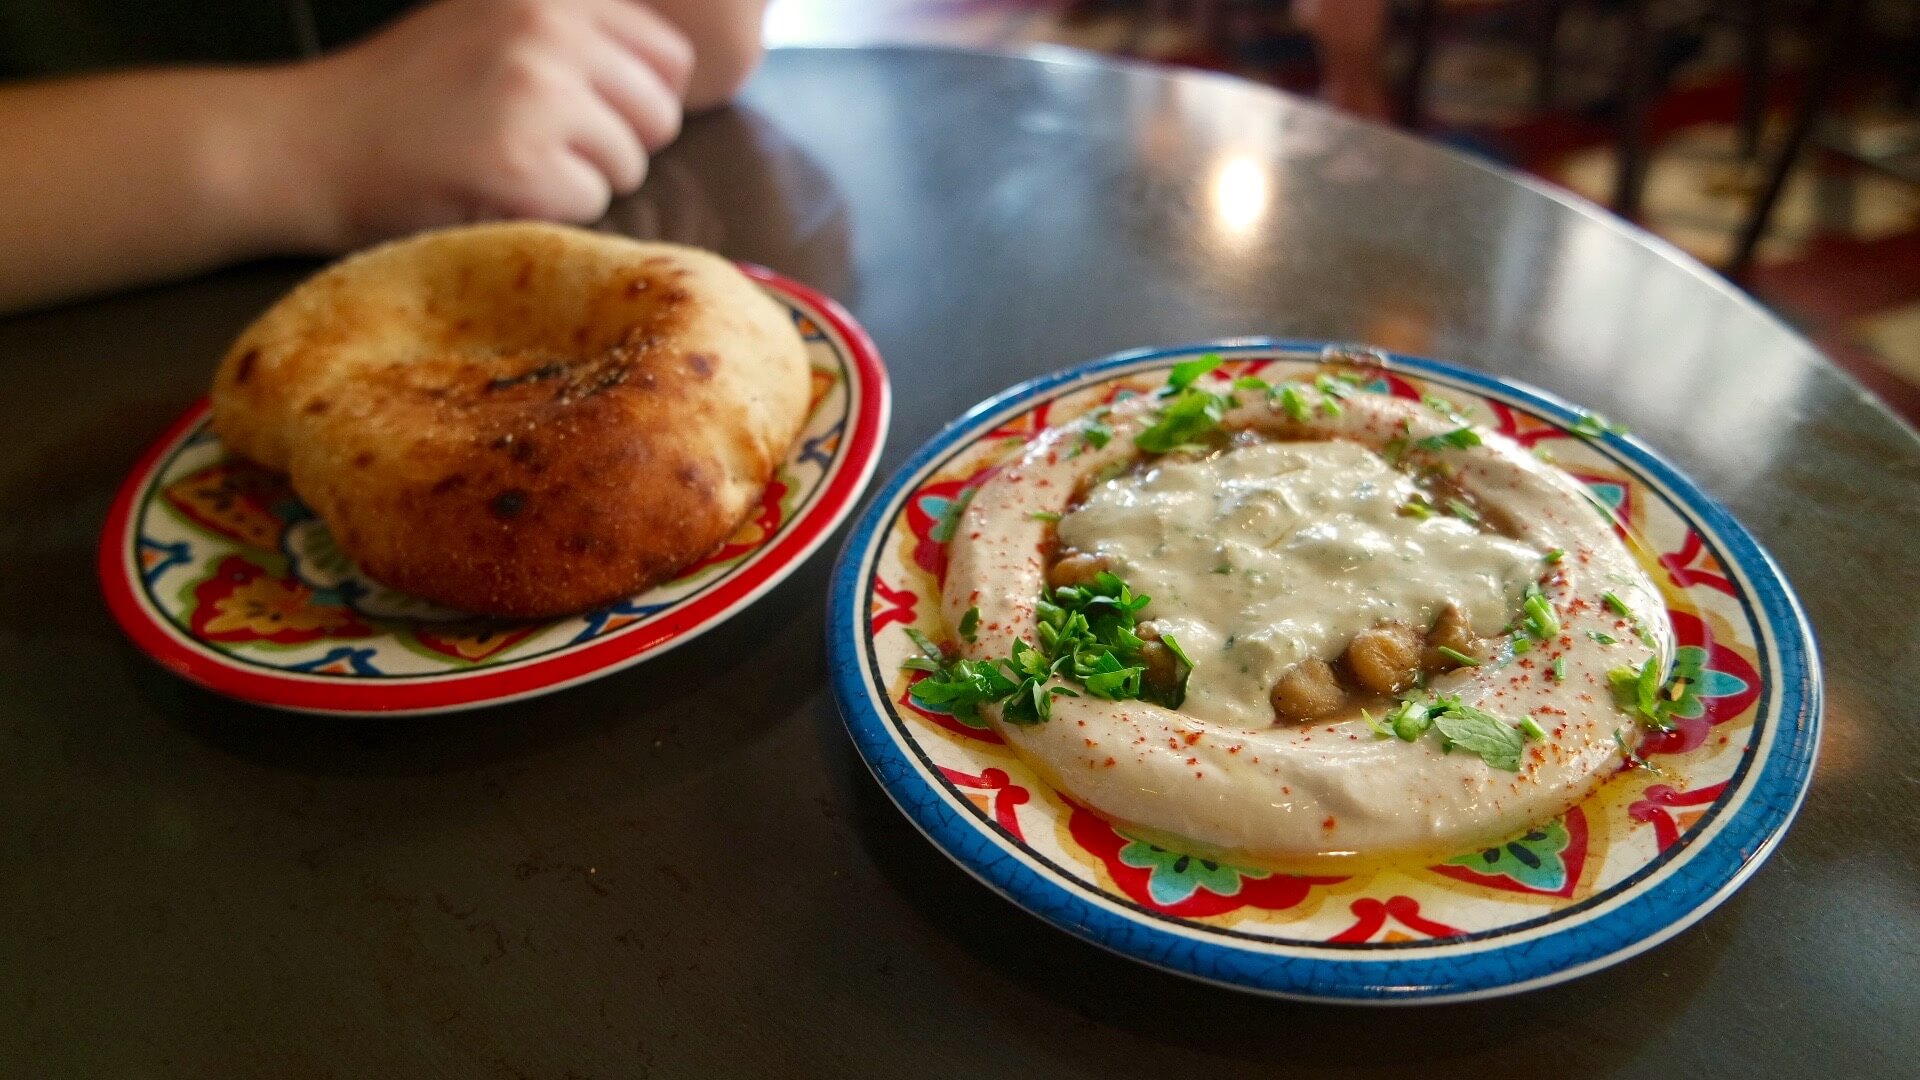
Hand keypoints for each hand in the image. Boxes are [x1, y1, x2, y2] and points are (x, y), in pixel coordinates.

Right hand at [290, 0, 695, 246]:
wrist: (304, 143)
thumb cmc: (403, 95)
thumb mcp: (488, 23)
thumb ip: (572, 31)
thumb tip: (673, 71)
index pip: (669, 57)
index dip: (637, 100)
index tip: (583, 115)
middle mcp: (549, 29)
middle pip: (658, 116)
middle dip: (613, 145)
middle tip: (538, 148)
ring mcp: (536, 94)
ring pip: (629, 165)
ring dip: (580, 182)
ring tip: (507, 165)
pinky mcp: (522, 163)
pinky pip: (592, 206)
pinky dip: (550, 215)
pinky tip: (493, 192)